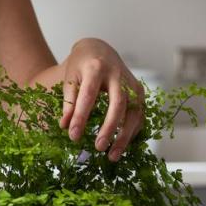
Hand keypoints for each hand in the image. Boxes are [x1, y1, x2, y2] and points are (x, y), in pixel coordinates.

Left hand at [58, 38, 144, 161]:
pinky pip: (140, 114)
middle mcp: (118, 75)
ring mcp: (132, 83)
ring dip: (125, 136)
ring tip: (112, 156)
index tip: (73, 136)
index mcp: (96, 68)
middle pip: (118, 104)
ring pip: (134, 112)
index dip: (81, 117)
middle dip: (109, 128)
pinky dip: (133, 132)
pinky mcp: (140, 91)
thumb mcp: (70, 78)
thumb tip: (65, 127)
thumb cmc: (81, 66)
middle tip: (98, 148)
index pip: (88, 96)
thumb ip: (68, 101)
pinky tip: (122, 146)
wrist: (98, 50)